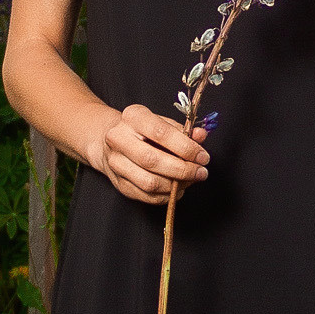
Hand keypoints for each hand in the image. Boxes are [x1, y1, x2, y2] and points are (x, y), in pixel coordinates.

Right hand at [93, 103, 209, 206]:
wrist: (112, 142)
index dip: (186, 147)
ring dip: (175, 185)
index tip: (203, 157)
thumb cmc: (143, 131)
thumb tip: (200, 136)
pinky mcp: (119, 183)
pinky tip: (177, 188)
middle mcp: (119, 139)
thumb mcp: (163, 122)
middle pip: (152, 160)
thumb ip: (183, 130)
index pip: (161, 133)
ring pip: (149, 182)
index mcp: (133, 117)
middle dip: (182, 170)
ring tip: (190, 180)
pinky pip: (146, 196)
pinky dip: (166, 196)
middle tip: (201, 172)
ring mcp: (116, 163)